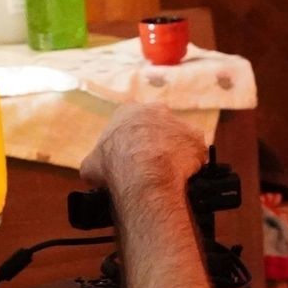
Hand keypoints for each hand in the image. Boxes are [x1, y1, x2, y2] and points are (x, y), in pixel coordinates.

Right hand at [80, 103, 206, 195]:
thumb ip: (95, 164)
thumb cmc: (114, 165)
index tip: (130, 156)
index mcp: (127, 111)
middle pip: (158, 125)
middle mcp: (155, 110)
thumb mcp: (90, 165)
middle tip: (151, 163)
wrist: (143, 173)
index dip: (131, 140)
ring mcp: (178, 123)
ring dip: (175, 153)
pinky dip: (192, 165)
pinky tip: (182, 178)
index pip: (131, 122)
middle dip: (156, 141)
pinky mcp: (197, 139)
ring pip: (179, 139)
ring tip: (168, 174)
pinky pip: (196, 153)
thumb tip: (93, 176)